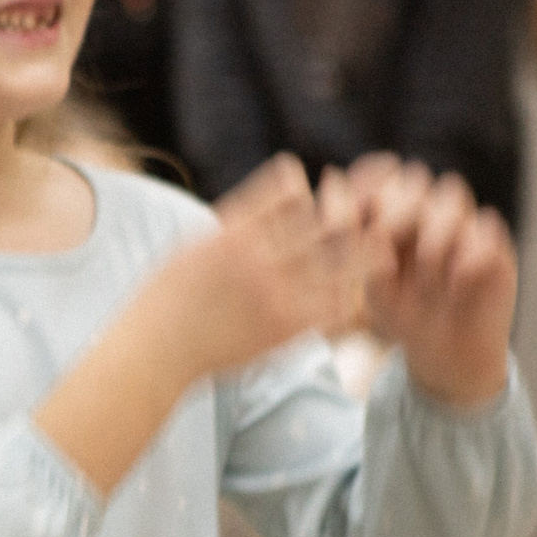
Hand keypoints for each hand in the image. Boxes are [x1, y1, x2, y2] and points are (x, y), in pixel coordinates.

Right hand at [157, 156, 362, 380]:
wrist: (156, 352)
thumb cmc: (169, 296)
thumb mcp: (193, 243)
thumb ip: (240, 215)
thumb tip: (277, 183)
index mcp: (232, 234)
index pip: (288, 193)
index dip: (308, 186)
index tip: (321, 183)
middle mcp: (258, 260)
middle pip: (325, 221)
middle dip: (353, 204)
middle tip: (374, 197)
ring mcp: (275, 296)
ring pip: (340, 263)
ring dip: (364, 248)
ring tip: (380, 244)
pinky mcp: (286, 330)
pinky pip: (335, 306)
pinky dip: (347, 293)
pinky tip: (347, 289)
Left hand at [348, 156, 517, 408]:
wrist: (447, 353)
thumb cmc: (402, 317)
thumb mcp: (375, 288)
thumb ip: (366, 252)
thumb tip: (365, 220)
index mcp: (392, 217)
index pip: (381, 178)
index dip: (368, 184)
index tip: (356, 208)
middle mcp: (427, 213)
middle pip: (414, 179)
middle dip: (398, 206)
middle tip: (387, 237)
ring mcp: (462, 224)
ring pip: (450, 195)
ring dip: (433, 233)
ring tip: (425, 282)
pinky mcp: (494, 244)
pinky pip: (485, 225)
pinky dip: (468, 253)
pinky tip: (454, 286)